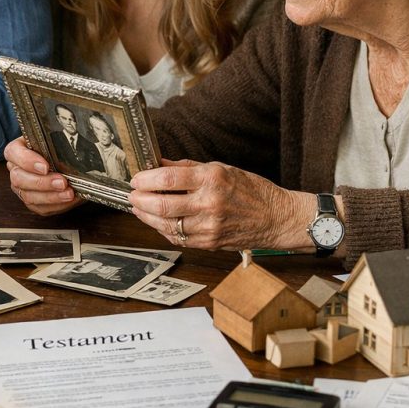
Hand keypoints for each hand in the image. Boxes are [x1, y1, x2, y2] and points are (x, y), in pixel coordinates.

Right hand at [4, 137, 81, 215]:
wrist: (67, 161)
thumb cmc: (58, 147)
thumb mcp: (56, 138)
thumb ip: (57, 139)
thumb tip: (70, 143)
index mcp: (16, 150)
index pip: (13, 153)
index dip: (27, 161)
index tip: (45, 166)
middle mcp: (16, 169)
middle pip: (19, 179)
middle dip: (42, 182)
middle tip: (62, 182)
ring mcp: (22, 188)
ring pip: (29, 196)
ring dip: (51, 196)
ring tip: (69, 193)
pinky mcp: (33, 202)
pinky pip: (41, 208)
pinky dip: (57, 205)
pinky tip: (69, 200)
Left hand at [128, 159, 314, 249]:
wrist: (276, 218)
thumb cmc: (251, 190)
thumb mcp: (221, 168)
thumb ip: (187, 168)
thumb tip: (159, 164)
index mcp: (212, 179)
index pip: (168, 179)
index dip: (146, 180)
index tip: (136, 179)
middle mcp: (209, 203)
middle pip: (162, 205)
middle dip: (140, 200)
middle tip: (132, 195)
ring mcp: (209, 226)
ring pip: (166, 225)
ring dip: (147, 217)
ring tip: (139, 208)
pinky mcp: (209, 242)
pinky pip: (178, 238)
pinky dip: (163, 229)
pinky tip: (158, 221)